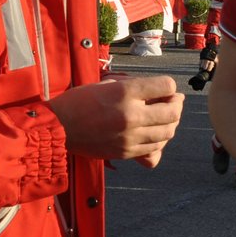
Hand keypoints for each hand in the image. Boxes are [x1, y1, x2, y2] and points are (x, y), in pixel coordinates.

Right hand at [49, 75, 183, 165]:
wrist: (59, 128)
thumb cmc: (80, 101)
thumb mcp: (107, 83)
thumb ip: (134, 87)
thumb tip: (158, 93)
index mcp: (125, 92)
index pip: (167, 86)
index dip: (169, 86)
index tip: (165, 88)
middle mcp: (131, 115)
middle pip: (172, 112)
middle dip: (177, 105)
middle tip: (173, 102)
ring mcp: (129, 137)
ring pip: (167, 132)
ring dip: (171, 123)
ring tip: (164, 117)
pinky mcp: (125, 153)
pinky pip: (154, 149)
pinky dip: (159, 140)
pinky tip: (153, 134)